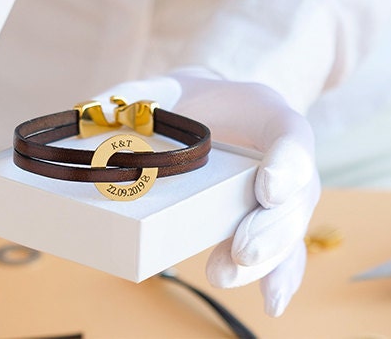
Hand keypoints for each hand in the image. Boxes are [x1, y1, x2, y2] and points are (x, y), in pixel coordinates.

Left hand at [97, 69, 319, 316]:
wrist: (202, 111)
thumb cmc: (186, 99)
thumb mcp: (162, 87)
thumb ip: (136, 96)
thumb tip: (92, 112)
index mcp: (264, 112)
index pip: (290, 134)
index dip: (287, 162)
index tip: (266, 190)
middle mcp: (280, 155)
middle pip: (298, 193)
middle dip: (272, 227)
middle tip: (242, 250)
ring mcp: (280, 193)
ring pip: (290, 229)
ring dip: (266, 261)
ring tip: (224, 275)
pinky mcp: (265, 221)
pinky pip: (283, 252)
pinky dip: (279, 277)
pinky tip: (271, 303)